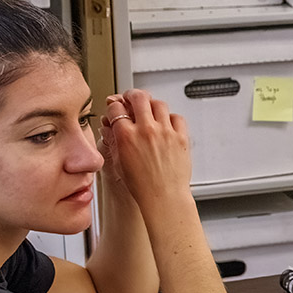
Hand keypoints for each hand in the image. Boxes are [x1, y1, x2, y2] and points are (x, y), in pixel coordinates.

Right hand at [100, 90, 192, 214]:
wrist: (164, 197)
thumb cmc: (142, 186)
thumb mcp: (120, 163)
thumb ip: (115, 142)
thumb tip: (112, 129)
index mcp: (126, 136)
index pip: (117, 108)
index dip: (115, 106)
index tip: (116, 108)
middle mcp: (146, 130)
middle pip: (138, 97)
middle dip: (132, 95)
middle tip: (132, 98)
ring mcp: (165, 132)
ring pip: (158, 103)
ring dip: (152, 104)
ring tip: (150, 108)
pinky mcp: (181, 137)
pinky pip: (176, 117)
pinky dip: (170, 117)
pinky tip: (167, 122)